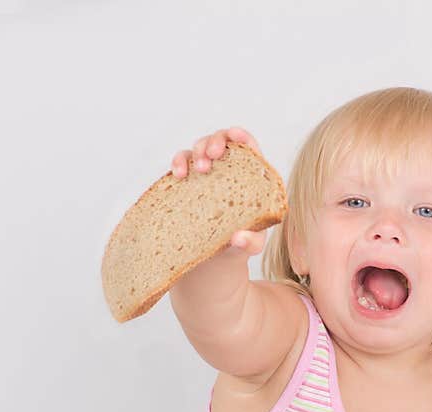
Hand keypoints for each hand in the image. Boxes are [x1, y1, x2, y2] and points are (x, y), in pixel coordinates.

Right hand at [170, 126, 267, 256]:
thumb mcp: (252, 246)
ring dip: (197, 152)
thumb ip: (251, 242)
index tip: (235, 136)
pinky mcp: (188, 181)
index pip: (248, 146)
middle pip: (221, 140)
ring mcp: (207, 173)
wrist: (218, 256)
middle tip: (212, 156)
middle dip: (215, 141)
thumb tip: (239, 239)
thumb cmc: (242, 244)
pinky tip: (179, 174)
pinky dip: (178, 163)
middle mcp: (228, 169)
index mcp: (250, 177)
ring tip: (198, 170)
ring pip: (199, 147)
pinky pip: (181, 162)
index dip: (242, 136)